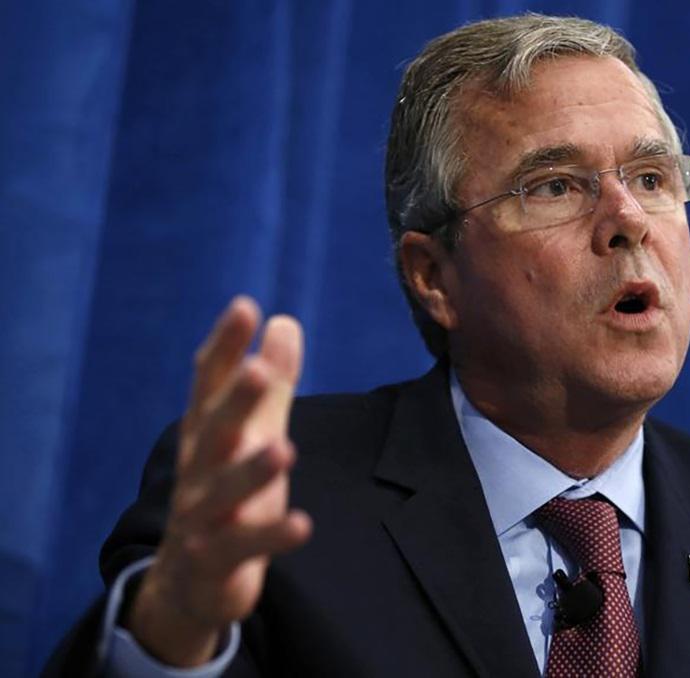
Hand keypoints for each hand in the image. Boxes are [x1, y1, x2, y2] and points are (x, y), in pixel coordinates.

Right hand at [128, 297, 312, 665]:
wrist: (188, 581)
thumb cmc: (226, 493)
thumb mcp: (251, 434)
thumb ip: (271, 385)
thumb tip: (285, 323)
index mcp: (204, 433)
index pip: (209, 382)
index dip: (226, 347)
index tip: (245, 307)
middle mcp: (198, 469)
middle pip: (214, 431)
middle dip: (235, 401)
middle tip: (260, 371)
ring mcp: (202, 517)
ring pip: (223, 491)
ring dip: (252, 471)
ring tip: (284, 449)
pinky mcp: (216, 559)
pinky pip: (243, 547)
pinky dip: (270, 537)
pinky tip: (302, 525)